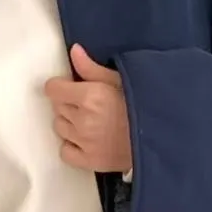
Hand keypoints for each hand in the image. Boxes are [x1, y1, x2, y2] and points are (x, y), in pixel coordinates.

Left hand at [45, 45, 132, 172]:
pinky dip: (71, 146)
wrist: (159, 137)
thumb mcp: (120, 80)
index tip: (69, 88)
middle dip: (68, 103)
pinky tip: (85, 140)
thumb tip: (74, 51)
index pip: (53, 89)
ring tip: (90, 122)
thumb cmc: (142, 106)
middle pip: (57, 107)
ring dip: (69, 123)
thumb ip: (92, 68)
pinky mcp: (89, 161)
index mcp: (90, 96)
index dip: (60, 86)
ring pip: (59, 127)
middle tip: (89, 105)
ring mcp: (84, 142)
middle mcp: (83, 119)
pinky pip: (65, 151)